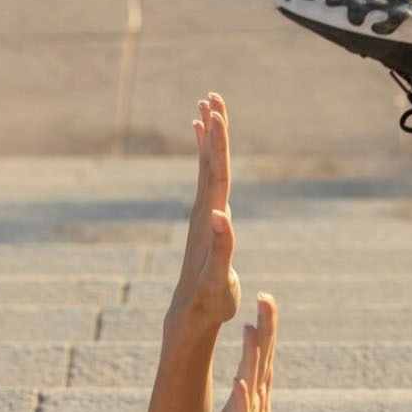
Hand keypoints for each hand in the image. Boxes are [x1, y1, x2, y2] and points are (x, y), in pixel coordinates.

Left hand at [169, 93, 240, 328]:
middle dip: (213, 130)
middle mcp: (203, 211)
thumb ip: (221, 247)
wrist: (190, 314)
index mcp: (210, 219)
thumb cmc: (209, 301)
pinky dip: (204, 158)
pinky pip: (204, 181)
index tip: (217, 112)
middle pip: (209, 162)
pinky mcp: (204, 222)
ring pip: (205, 167)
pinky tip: (202, 144)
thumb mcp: (218, 278)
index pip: (216, 173)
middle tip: (212, 96)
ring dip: (207, 138)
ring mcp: (202, 215)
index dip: (218, 142)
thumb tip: (219, 215)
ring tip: (205, 108)